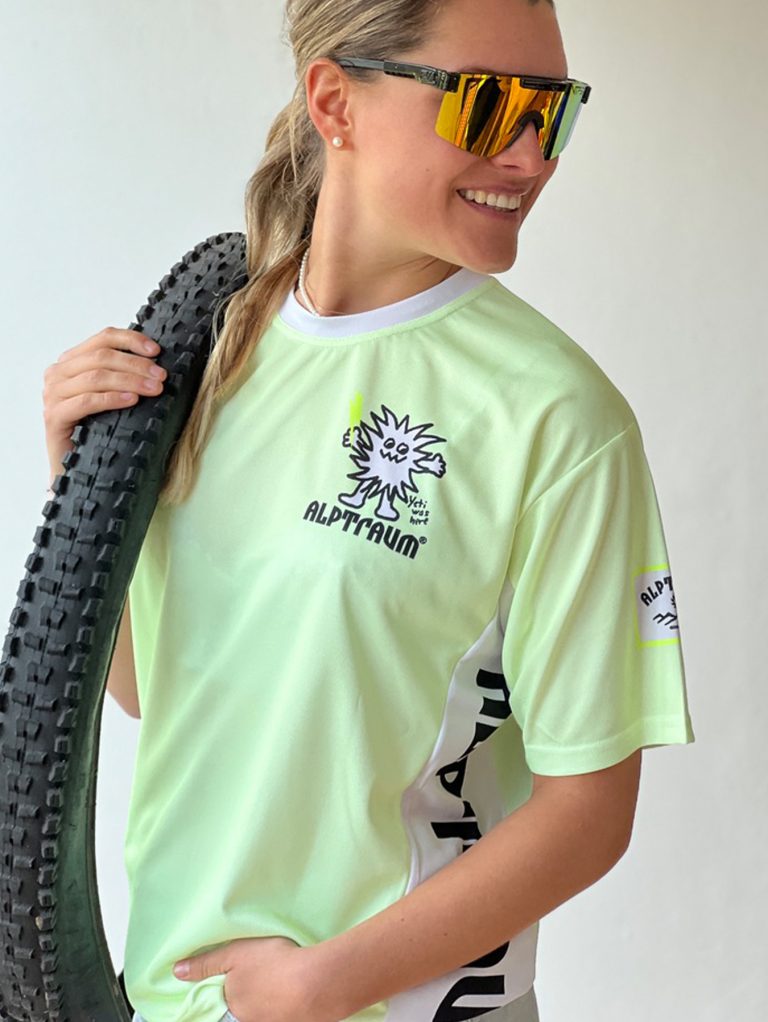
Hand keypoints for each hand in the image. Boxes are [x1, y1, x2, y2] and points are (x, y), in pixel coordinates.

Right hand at [43, 325, 165, 483]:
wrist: (77, 469)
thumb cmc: (97, 429)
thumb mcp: (111, 395)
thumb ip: (121, 374)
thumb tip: (156, 362)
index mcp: (71, 361)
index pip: (103, 338)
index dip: (131, 340)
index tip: (156, 351)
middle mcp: (58, 373)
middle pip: (102, 356)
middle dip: (136, 364)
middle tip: (161, 376)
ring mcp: (53, 394)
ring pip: (96, 377)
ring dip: (130, 380)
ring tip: (154, 389)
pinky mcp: (54, 416)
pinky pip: (87, 401)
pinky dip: (112, 398)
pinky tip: (132, 400)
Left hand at [173, 936, 336, 1021]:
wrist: (318, 983)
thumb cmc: (273, 965)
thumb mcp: (235, 955)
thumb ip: (206, 964)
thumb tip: (176, 972)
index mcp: (233, 1005)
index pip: (220, 1007)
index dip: (224, 997)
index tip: (234, 987)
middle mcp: (249, 1020)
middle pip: (241, 1010)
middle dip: (247, 998)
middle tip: (261, 978)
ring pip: (263, 1011)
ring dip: (267, 1001)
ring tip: (277, 982)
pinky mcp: (294, 1021)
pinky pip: (282, 1012)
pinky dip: (284, 1003)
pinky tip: (293, 990)